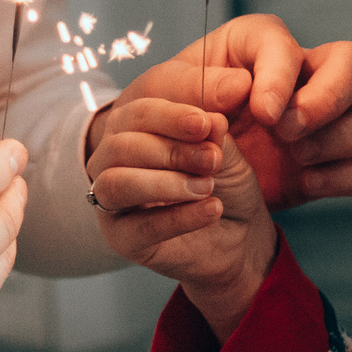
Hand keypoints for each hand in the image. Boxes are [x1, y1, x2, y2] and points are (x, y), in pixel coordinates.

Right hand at [85, 90, 277, 339]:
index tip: (206, 123)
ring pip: (117, 183)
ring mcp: (110, 202)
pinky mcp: (121, 239)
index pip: (135, 111)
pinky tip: (212, 210)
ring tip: (208, 186)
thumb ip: (212, 133)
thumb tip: (212, 119)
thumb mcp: (225, 149)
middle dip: (172, 150)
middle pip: (122, 146)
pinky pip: (140, 227)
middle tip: (213, 160)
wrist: (240, 234)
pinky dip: (179, 217)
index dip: (170, 115)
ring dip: (167, 183)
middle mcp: (112, 161)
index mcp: (132, 129)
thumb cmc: (225, 181)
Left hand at [100, 14, 351, 209]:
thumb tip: (240, 86)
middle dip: (330, 98)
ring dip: (343, 138)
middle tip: (289, 132)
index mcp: (256, 45)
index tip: (262, 113)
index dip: (281, 75)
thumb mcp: (160, 97)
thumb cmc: (167, 119)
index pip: (284, 43)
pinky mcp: (333, 158)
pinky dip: (344, 176)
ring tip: (298, 158)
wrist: (177, 175)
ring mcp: (325, 116)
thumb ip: (191, 86)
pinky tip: (307, 183)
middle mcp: (302, 72)